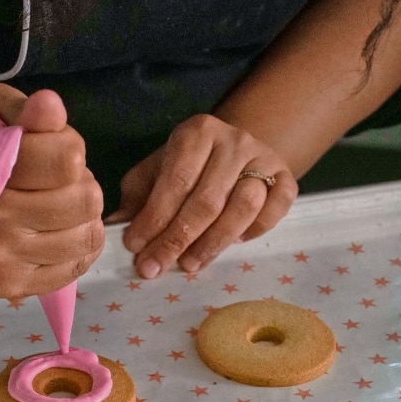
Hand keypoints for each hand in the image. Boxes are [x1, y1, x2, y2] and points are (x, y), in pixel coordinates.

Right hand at [0, 85, 103, 298]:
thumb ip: (25, 111)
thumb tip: (49, 105)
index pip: (69, 159)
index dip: (65, 147)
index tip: (45, 147)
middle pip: (86, 200)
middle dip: (79, 183)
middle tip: (53, 182)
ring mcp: (1, 260)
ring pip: (86, 236)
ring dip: (80, 218)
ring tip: (52, 208)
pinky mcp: (9, 286)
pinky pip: (75, 267)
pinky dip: (75, 248)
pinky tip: (54, 233)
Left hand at [108, 114, 297, 278]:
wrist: (238, 149)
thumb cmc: (189, 166)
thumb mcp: (158, 170)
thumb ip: (137, 196)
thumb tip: (113, 226)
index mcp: (197, 133)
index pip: (175, 181)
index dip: (154, 219)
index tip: (135, 248)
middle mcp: (234, 141)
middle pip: (207, 200)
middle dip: (177, 240)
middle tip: (155, 268)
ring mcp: (264, 158)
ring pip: (243, 207)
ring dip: (213, 243)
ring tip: (189, 264)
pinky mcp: (286, 176)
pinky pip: (276, 208)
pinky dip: (256, 229)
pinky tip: (235, 243)